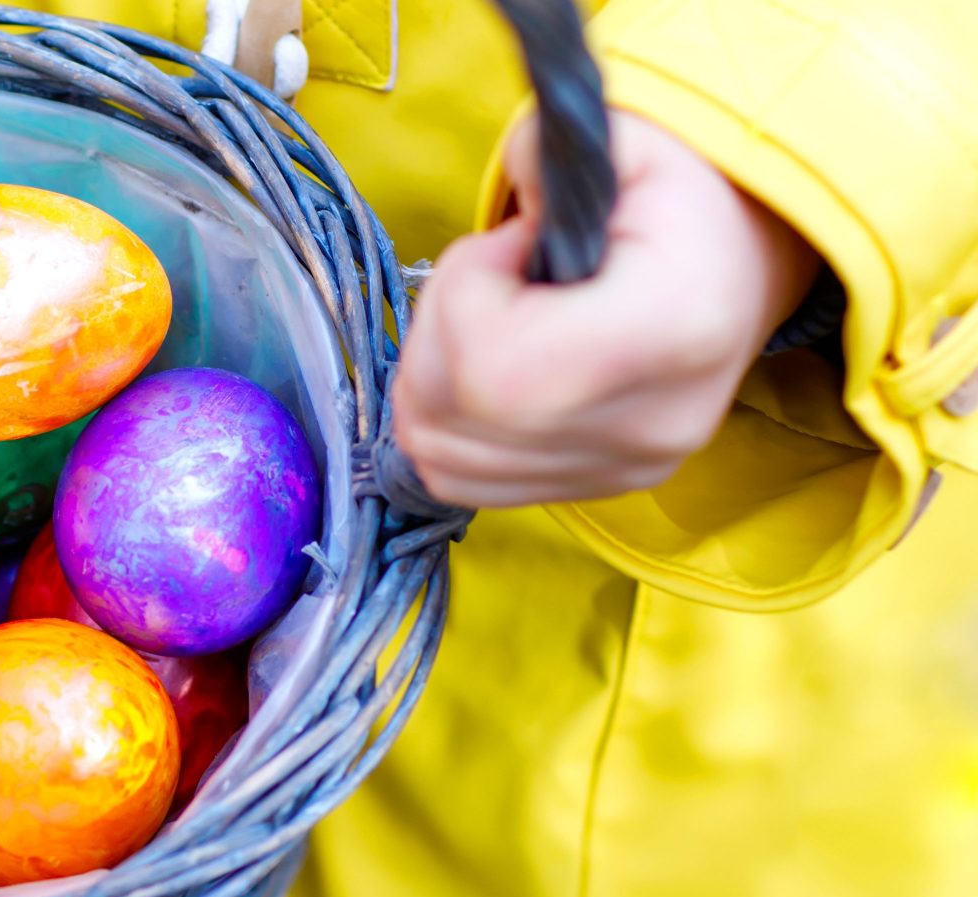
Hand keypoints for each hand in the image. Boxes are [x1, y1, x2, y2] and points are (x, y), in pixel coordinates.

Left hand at [391, 112, 822, 508]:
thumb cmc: (675, 196)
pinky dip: (446, 423)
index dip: (462, 296)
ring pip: (440, 456)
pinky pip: (462, 479)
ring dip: (430, 379)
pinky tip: (490, 368)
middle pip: (452, 417)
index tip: (504, 246)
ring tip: (494, 321)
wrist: (738, 260)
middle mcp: (656, 424)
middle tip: (491, 281)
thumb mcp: (621, 136)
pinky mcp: (601, 487)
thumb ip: (539, 151)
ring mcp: (628, 469)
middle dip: (434, 333)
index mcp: (673, 329)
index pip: (492, 369)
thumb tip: (502, 206)